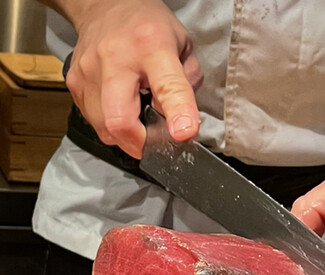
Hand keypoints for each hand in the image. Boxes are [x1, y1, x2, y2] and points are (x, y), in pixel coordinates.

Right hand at [63, 0, 202, 157]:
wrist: (104, 5)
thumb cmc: (148, 28)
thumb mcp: (182, 46)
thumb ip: (185, 86)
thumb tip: (180, 123)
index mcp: (151, 46)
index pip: (167, 86)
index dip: (178, 115)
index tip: (184, 134)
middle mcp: (115, 58)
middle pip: (120, 120)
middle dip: (140, 144)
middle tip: (153, 145)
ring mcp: (88, 72)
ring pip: (104, 128)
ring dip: (126, 137)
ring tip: (138, 120)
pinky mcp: (74, 84)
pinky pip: (94, 122)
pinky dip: (111, 126)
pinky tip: (122, 109)